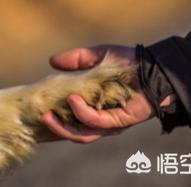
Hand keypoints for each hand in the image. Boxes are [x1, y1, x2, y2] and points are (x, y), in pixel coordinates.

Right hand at [39, 45, 164, 143]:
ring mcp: (109, 123)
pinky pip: (96, 122)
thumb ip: (76, 60)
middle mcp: (99, 119)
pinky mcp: (118, 122)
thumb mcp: (97, 57)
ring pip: (81, 134)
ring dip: (62, 127)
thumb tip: (51, 61)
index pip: (68, 119)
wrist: (154, 66)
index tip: (36, 109)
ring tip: (48, 114)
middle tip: (39, 115)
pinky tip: (72, 99)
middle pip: (71, 133)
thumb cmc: (128, 62)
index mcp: (92, 106)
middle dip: (53, 128)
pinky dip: (81, 112)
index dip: (52, 119)